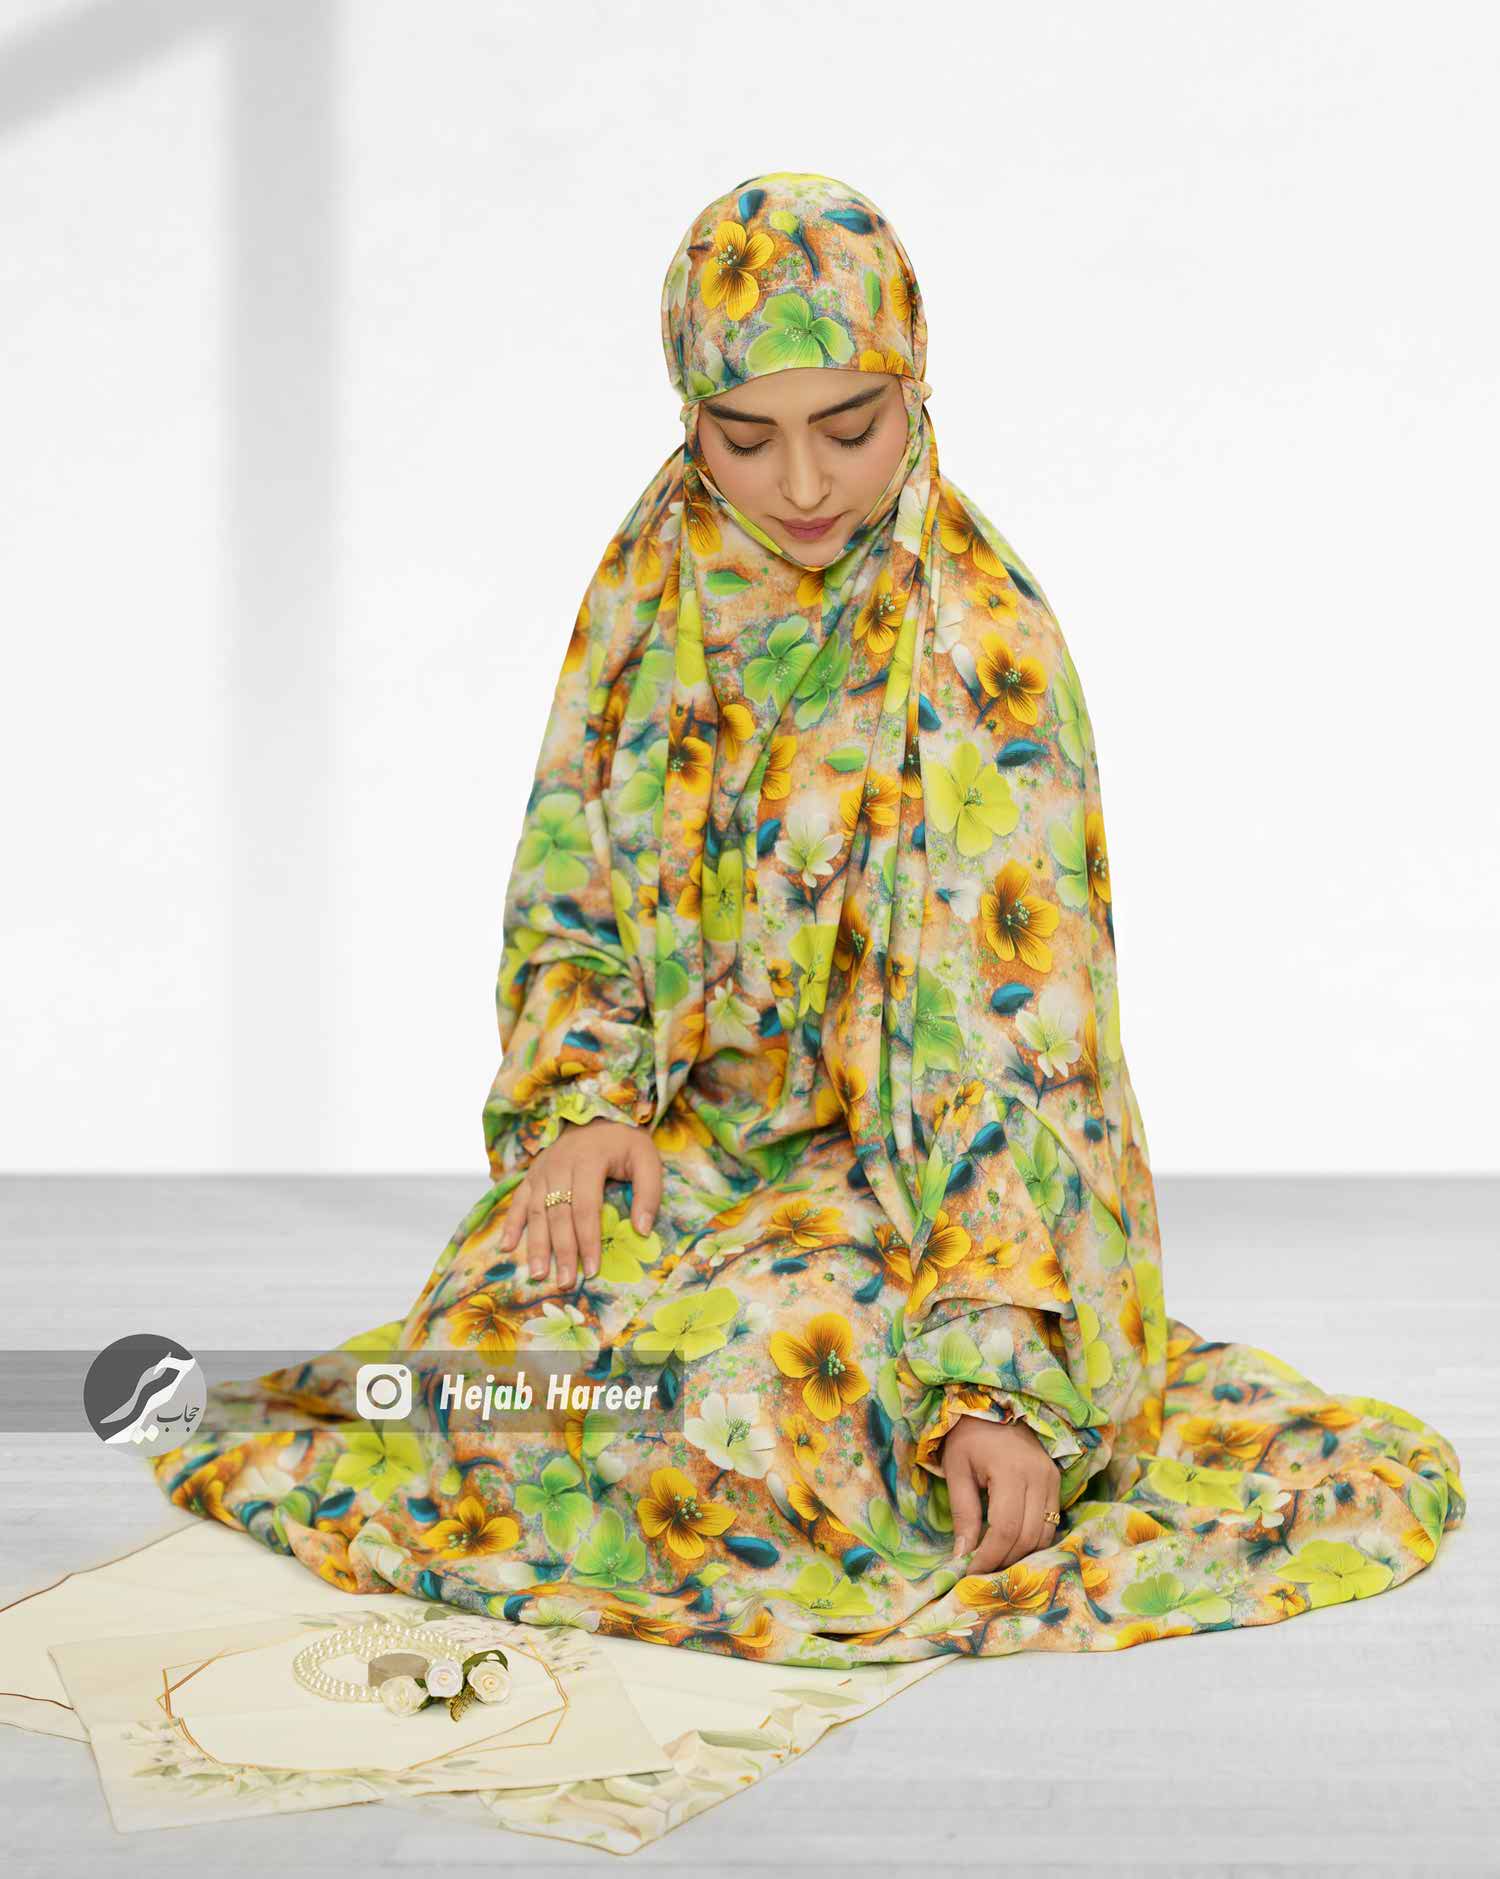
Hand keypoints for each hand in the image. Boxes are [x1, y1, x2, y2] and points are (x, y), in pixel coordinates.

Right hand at [497, 1118, 662, 1288]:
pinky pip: (518, 1200)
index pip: (585, 1207)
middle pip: (558, 1214)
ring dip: (536, 1245)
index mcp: (589, 1160)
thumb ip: (649, 1192)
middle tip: (565, 1282)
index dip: (588, 1240)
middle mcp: (560, 1164)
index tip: (593, 1270)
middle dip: (562, 1251)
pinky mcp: (532, 1173)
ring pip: (536, 1211)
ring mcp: (542, 1169)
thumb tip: (642, 1230)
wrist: (598, 1116)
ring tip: (538, 1274)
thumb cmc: (624, 1143)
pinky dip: (511, 1224)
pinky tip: (506, 1246)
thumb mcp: (646, 1158)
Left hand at [942, 1414, 1060, 1573]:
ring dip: (1020, 1555)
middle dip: (1004, 1560)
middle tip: (981, 1572)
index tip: (971, 1573)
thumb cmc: (969, 1436)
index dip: (989, 1556)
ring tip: (995, 1561)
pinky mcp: (1056, 1483)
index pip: (1005, 1529)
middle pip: (1028, 1537)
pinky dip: (1032, 1541)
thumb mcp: (957, 1471)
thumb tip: (962, 1557)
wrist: (994, 1405)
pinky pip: (1051, 1523)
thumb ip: (962, 1514)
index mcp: (1011, 1471)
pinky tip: (1011, 1545)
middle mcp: (1039, 1476)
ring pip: (1044, 1535)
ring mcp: (1052, 1479)